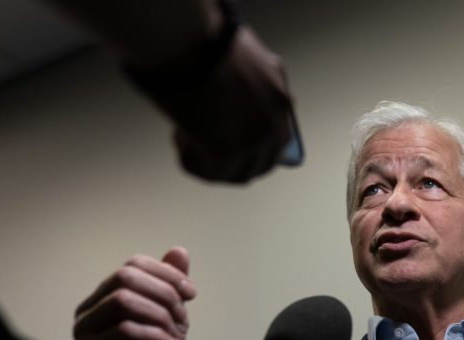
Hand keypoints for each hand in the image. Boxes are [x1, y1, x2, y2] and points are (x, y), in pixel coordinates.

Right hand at [74, 247, 195, 339]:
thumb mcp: (170, 318)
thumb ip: (171, 286)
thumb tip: (179, 251)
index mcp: (105, 297)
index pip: (133, 265)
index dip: (166, 273)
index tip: (192, 292)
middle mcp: (89, 310)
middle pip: (126, 277)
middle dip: (164, 293)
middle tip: (182, 316)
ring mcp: (86, 330)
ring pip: (123, 300)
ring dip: (160, 314)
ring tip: (175, 334)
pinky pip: (125, 330)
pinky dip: (156, 336)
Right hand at [167, 26, 294, 182]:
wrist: (190, 41)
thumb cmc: (208, 43)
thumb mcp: (248, 61)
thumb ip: (256, 86)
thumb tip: (244, 109)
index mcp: (282, 100)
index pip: (278, 140)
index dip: (252, 145)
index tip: (230, 142)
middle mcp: (275, 125)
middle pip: (261, 164)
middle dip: (233, 160)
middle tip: (204, 146)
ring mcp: (254, 141)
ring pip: (237, 174)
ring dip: (211, 162)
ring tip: (187, 134)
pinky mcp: (228, 153)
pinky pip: (212, 175)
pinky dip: (193, 162)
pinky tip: (181, 139)